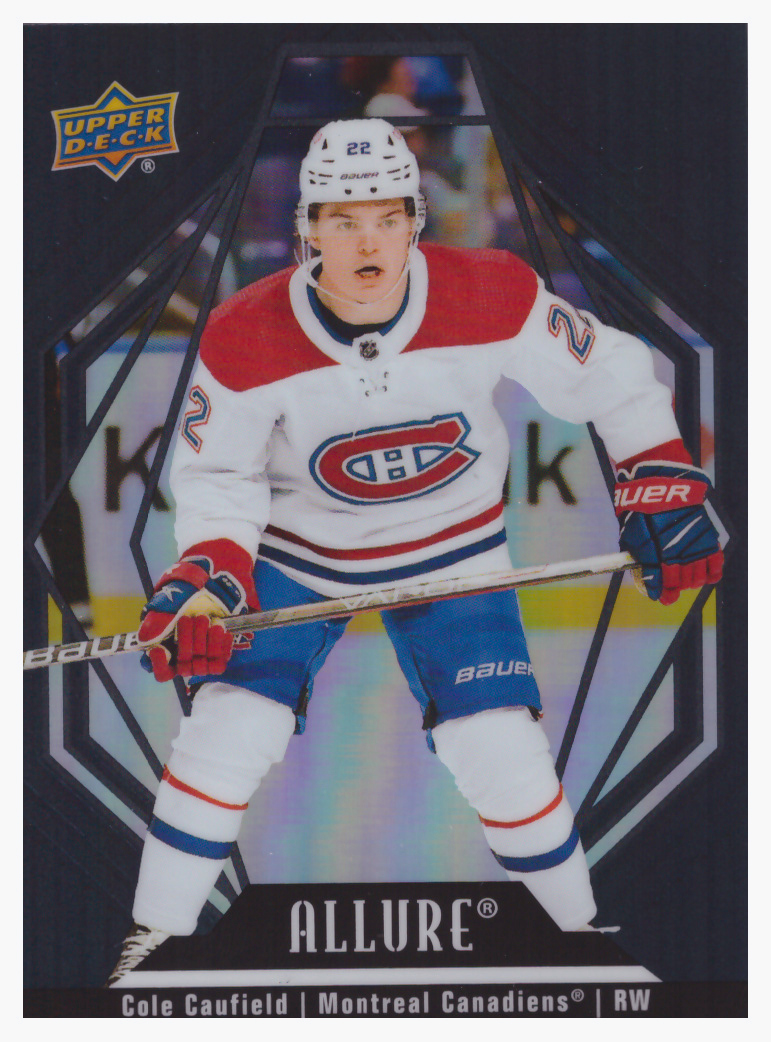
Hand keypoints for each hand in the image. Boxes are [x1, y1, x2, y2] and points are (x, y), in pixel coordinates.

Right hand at [138, 540, 257, 680]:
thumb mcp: (167, 602)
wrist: (212, 579)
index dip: (159, 664)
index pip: (160, 671)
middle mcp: (184, 655)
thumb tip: (145, 640)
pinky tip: (219, 627)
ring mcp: (203, 655)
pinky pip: (220, 660)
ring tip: (206, 618)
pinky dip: (220, 645)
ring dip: (203, 642)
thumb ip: (156, 621)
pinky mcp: (220, 651)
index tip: (159, 649)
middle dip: (185, 641)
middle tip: (187, 618)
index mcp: (166, 647)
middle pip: (182, 666)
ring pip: (201, 665)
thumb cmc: (185, 591)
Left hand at [615, 447, 722, 604]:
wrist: (662, 479)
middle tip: (672, 585)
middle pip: (680, 583)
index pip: (659, 583)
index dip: (660, 593)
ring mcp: (693, 544)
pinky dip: (711, 572)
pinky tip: (706, 574)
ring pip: (697, 577)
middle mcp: (674, 551)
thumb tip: (641, 570)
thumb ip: (636, 553)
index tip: (661, 596)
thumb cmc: (641, 504)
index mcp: (652, 552)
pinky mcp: (708, 535)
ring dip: (691, 581)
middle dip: (675, 587)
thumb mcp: (629, 530)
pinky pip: (714, 562)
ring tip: (686, 578)